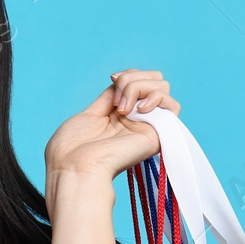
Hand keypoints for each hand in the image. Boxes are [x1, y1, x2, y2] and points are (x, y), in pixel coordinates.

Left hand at [44, 69, 181, 179]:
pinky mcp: (158, 134)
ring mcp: (147, 125)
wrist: (74, 168)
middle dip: (133, 79)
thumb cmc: (71, 149)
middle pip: (153, 79)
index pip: (138, 80)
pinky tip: (140, 110)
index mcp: (118, 115)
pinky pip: (173, 105)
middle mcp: (136, 119)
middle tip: (116, 99)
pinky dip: (156, 97)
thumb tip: (121, 82)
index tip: (112, 79)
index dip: (127, 74)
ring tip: (122, 109)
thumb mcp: (89, 114)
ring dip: (139, 87)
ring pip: (162, 87)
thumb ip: (109, 98)